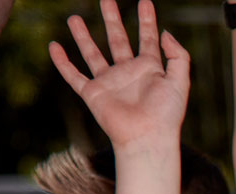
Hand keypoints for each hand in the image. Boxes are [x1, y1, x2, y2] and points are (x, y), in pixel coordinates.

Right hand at [49, 0, 189, 148]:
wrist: (147, 137)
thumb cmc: (167, 114)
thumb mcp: (180, 81)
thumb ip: (178, 55)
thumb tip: (165, 32)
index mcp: (150, 69)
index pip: (147, 39)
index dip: (147, 20)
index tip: (145, 1)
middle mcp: (128, 73)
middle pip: (118, 39)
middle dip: (112, 19)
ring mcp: (109, 83)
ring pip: (93, 53)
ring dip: (83, 36)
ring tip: (74, 18)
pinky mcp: (93, 94)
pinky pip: (74, 76)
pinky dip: (62, 62)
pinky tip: (54, 47)